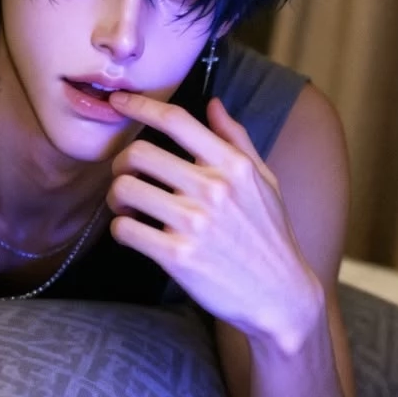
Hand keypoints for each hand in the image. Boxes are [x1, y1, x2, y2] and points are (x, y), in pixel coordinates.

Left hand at [106, 92, 322, 352]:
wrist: (281, 296)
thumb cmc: (269, 235)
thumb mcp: (264, 181)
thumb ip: (236, 139)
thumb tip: (213, 103)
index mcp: (233, 166)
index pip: (176, 120)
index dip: (141, 105)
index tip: (119, 100)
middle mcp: (214, 189)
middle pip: (139, 153)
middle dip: (121, 162)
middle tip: (125, 174)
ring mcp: (195, 223)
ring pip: (125, 189)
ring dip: (117, 197)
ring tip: (127, 206)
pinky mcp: (178, 257)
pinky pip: (125, 229)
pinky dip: (121, 228)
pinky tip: (133, 232)